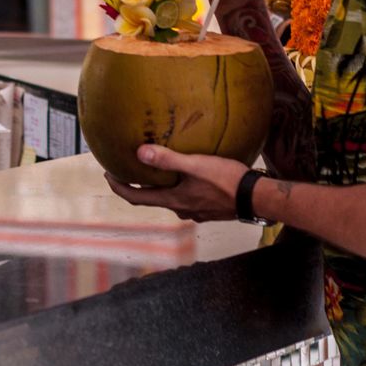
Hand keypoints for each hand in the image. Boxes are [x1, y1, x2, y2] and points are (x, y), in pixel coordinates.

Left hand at [105, 144, 248, 221]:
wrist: (257, 198)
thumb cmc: (227, 180)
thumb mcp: (196, 165)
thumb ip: (168, 159)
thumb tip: (139, 153)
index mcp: (173, 200)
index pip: (135, 197)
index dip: (119, 187)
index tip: (108, 174)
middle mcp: (181, 209)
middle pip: (150, 198)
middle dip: (136, 184)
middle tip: (126, 169)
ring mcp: (195, 212)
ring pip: (169, 198)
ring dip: (157, 186)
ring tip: (155, 169)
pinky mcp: (208, 209)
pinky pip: (184, 198)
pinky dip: (176, 187)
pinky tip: (185, 176)